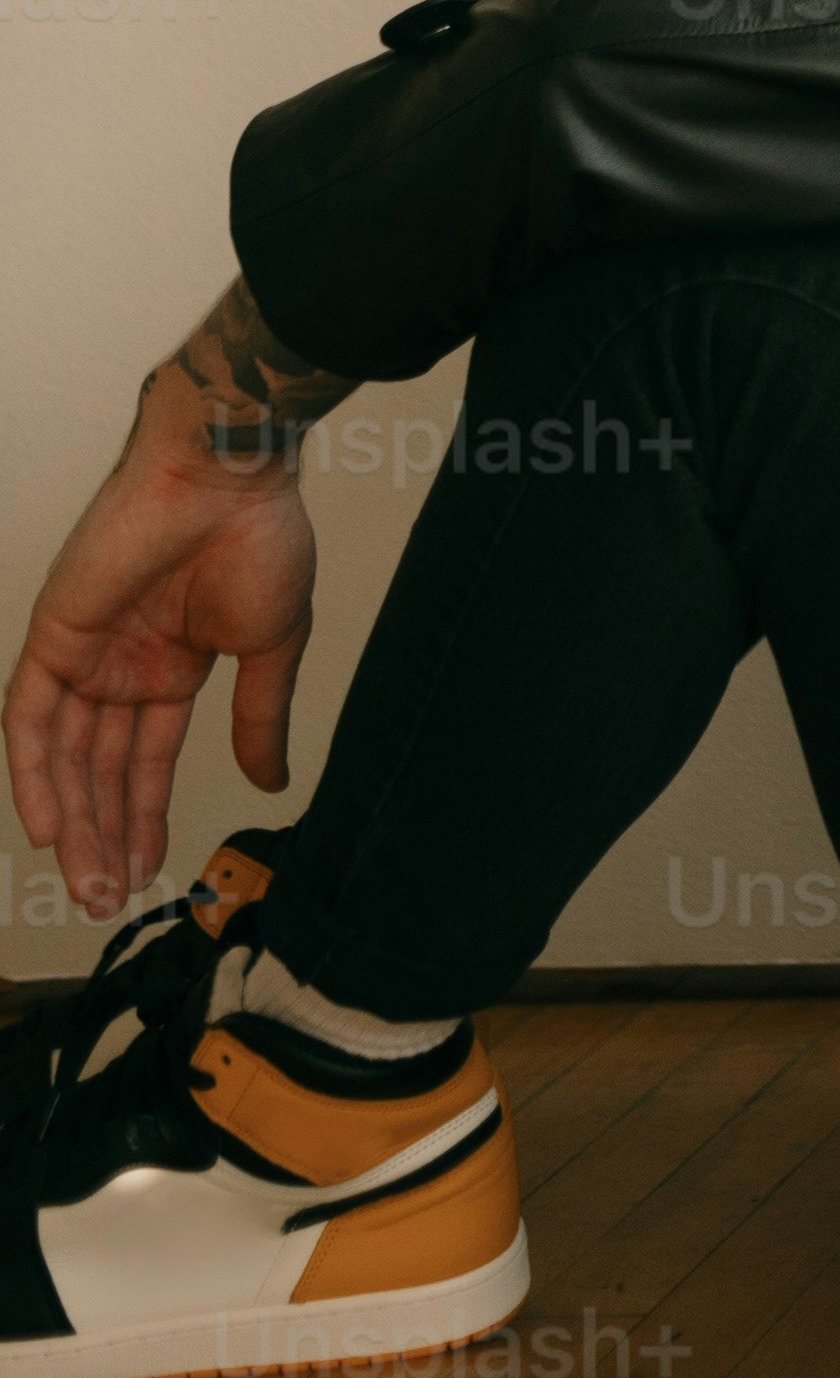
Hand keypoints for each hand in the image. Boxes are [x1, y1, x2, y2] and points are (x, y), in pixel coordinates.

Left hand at [3, 402, 316, 921]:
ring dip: (73, 821)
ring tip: (88, 883)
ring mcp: (86, 651)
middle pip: (98, 771)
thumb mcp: (270, 647)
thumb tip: (270, 781)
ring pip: (65, 756)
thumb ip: (259, 718)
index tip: (149, 872)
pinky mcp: (55, 634)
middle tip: (108, 899)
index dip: (143, 819)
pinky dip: (33, 773)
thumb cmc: (261, 540)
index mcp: (171, 667)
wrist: (227, 478)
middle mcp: (121, 666)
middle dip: (103, 837)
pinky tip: (46, 827)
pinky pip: (31, 717)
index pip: (144, 762)